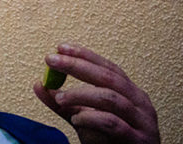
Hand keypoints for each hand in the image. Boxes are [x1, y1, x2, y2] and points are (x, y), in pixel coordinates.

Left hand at [33, 43, 159, 143]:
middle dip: (77, 66)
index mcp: (130, 93)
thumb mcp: (84, 118)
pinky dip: (90, 118)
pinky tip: (76, 119)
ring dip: (80, 94)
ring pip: (110, 98)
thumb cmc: (110, 142)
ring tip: (60, 98)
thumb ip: (64, 103)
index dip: (85, 55)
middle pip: (108, 77)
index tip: (61, 47)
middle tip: (52, 61)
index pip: (108, 68)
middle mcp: (140, 103)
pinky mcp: (138, 140)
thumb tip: (39, 84)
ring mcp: (142, 122)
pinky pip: (113, 123)